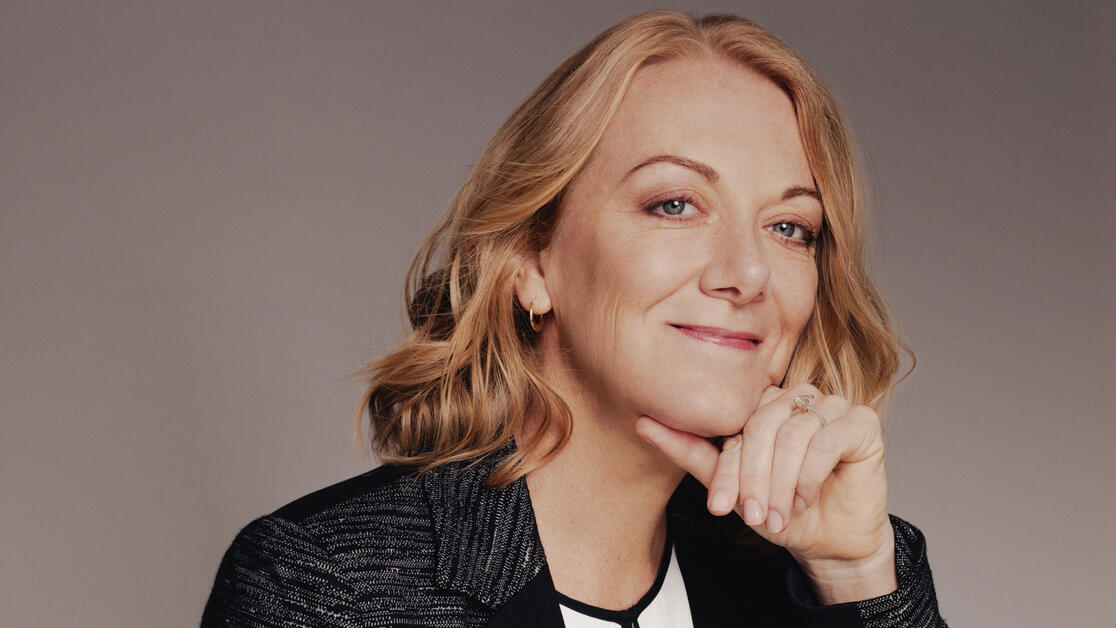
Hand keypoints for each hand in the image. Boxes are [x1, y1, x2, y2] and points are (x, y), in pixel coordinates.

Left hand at [634, 383, 897, 603]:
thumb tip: (643, 422)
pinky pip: (827, 439)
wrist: (830, 541)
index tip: (719, 508)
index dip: (727, 470)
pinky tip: (804, 499)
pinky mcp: (861, 422)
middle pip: (762, 424)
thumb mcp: (731, 486)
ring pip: (793, 433)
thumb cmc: (781, 509)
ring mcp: (831, 405)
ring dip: (782, 482)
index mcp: (763, 404)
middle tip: (752, 515)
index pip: (736, 426)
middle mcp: (796, 397)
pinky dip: (810, 475)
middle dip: (753, 477)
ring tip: (780, 514)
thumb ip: (691, 453)